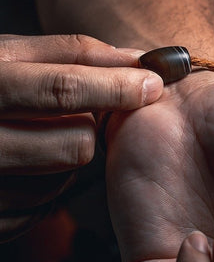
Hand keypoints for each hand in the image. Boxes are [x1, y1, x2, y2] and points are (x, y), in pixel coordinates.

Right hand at [0, 34, 162, 240]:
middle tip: (80, 114)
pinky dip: (47, 186)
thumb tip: (134, 60)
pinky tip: (28, 164)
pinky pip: (43, 209)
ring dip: (68, 156)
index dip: (116, 88)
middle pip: (75, 144)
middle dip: (90, 128)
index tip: (151, 85)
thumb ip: (72, 53)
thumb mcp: (12, 54)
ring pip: (65, 178)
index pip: (63, 89)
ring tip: (42, 136)